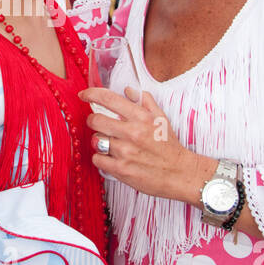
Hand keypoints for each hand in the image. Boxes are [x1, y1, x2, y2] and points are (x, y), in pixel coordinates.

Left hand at [81, 86, 202, 202]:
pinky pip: (97, 159)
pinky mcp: (121, 170)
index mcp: (141, 117)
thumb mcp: (161, 119)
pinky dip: (101, 158)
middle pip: (95, 120)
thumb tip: (128, 90)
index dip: (91, 94)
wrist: (180, 174)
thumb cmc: (169, 147)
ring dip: (99, 141)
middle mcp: (131, 132)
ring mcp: (125, 152)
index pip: (108, 99)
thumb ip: (144, 102)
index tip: (84, 95)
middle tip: (100, 125)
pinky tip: (111, 158)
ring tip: (111, 144)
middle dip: (94, 121)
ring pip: (95, 140)